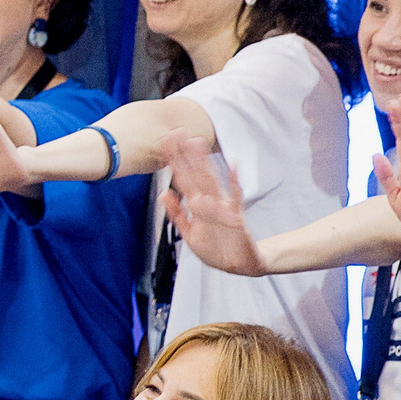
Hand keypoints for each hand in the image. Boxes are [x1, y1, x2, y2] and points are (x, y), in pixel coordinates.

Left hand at [161, 133, 265, 275]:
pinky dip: (234, 182)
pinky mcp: (236, 217)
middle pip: (194, 174)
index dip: (172, 163)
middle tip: (175, 133)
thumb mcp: (189, 234)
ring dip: (204, 163)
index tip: (162, 145)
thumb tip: (164, 194)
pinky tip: (233, 166)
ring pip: (211, 181)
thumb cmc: (215, 249)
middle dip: (184, 156)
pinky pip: (235, 197)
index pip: (182, 180)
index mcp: (196, 207)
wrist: (239, 265)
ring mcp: (222, 207)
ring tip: (197, 143)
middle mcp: (209, 202)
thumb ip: (177, 214)